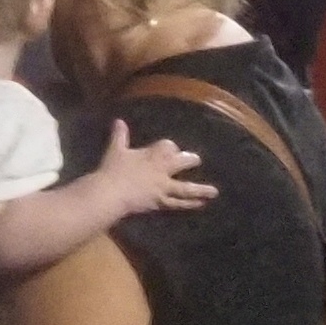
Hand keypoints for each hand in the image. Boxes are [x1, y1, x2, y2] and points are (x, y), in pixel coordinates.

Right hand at [97, 124, 215, 212]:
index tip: (172, 149)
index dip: (171, 148)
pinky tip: (200, 203)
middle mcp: (163, 170)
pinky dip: (190, 204)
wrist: (111, 193)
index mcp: (153, 155)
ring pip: (185, 188)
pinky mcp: (161, 202)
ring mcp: (163, 187)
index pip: (168, 146)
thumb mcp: (116, 150)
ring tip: (214, 192)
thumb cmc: (113, 170)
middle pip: (181, 162)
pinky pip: (178, 203)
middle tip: (197, 160)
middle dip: (190, 160)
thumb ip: (120, 135)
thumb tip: (119, 120)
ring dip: (201, 189)